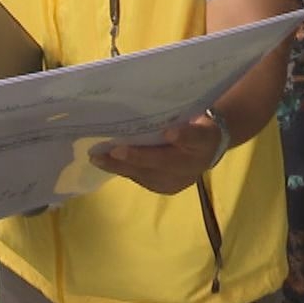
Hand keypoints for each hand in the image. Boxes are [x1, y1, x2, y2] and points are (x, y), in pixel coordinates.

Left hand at [91, 118, 221, 195]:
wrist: (206, 150)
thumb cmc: (194, 125)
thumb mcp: (193, 114)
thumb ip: (178, 116)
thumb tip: (158, 116)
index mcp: (205, 139)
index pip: (196, 137)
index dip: (183, 136)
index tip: (169, 133)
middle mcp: (194, 164)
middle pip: (164, 161)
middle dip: (136, 157)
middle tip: (113, 151)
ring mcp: (180, 180)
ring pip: (148, 174)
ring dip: (121, 166)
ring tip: (97, 158)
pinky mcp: (166, 188)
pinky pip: (142, 179)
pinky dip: (123, 170)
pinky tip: (104, 162)